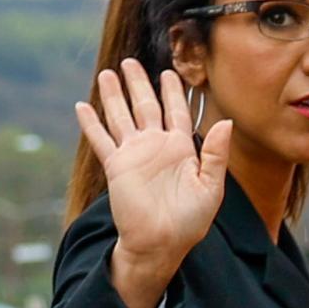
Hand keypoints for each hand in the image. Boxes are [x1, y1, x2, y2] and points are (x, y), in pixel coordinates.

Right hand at [75, 59, 231, 307]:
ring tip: (107, 74)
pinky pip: (101, 140)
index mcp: (181, 149)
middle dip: (139, 84)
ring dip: (114, 96)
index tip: (169, 73)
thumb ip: (217, 154)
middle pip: (146, 106)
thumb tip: (226, 122)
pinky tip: (82, 106)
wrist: (161, 244)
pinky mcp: (117, 166)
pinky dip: (91, 124)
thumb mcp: (211, 187)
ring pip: (122, 117)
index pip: (176, 112)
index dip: (173, 92)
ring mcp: (134, 155)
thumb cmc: (190, 221)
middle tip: (130, 63)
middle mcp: (156, 147)